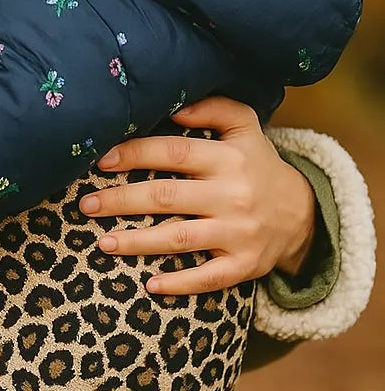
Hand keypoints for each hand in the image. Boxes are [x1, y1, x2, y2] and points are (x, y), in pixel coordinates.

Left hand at [78, 97, 316, 295]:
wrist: (303, 213)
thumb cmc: (257, 166)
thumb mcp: (245, 128)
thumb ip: (213, 109)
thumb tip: (173, 105)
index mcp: (228, 158)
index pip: (173, 152)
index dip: (135, 154)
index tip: (100, 161)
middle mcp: (232, 195)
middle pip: (167, 196)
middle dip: (121, 201)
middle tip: (86, 205)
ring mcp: (239, 232)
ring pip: (180, 238)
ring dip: (138, 242)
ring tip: (103, 243)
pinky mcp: (245, 265)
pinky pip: (209, 278)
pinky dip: (179, 283)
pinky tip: (149, 285)